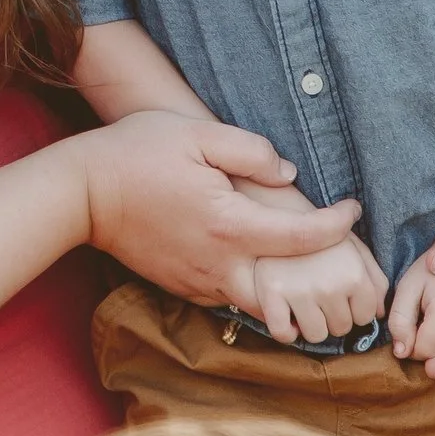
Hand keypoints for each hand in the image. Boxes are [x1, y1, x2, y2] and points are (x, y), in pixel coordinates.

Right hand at [80, 112, 358, 310]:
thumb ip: (250, 151)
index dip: (338, 226)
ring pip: (260, 303)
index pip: (302, 238)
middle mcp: (219, 264)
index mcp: (230, 225)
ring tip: (307, 269)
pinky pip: (229, 297)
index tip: (354, 210)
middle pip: (290, 293)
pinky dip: (253, 289)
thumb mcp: (196, 132)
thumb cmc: (136, 152)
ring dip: (288, 290)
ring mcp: (198, 282)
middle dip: (322, 284)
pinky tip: (259, 267)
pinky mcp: (181, 287)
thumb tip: (289, 174)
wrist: (80, 192)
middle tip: (345, 264)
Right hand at [243, 227, 388, 348]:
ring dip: (312, 325)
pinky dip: (286, 331)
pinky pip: (282, 332)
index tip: (344, 294)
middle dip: (335, 316)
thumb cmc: (321, 232)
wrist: (278, 207)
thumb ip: (375, 278)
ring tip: (306, 303)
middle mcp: (329, 286)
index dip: (356, 307)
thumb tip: (380, 313)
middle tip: (322, 293)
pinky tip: (288, 316)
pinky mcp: (270, 294)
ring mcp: (299, 292)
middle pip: (342, 328)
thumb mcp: (354, 246)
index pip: (366, 316)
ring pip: (316, 335)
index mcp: (354, 275)